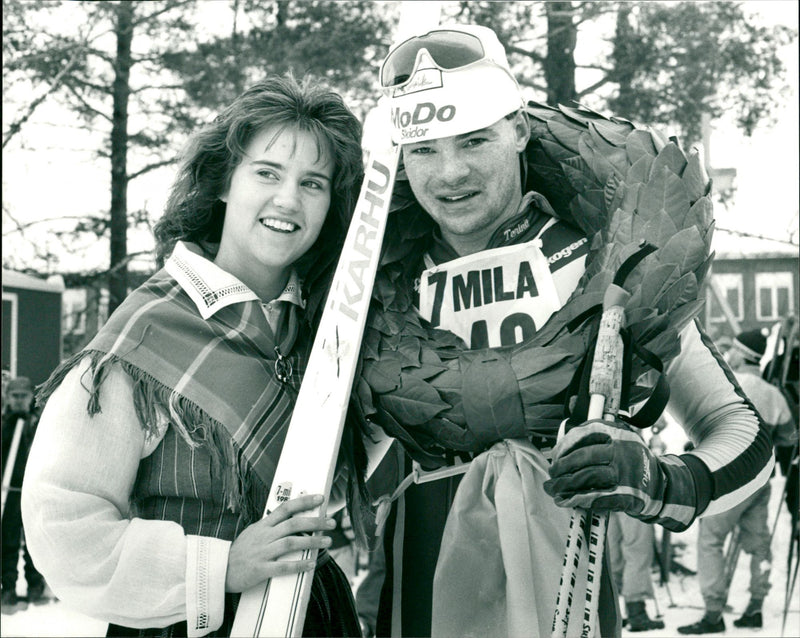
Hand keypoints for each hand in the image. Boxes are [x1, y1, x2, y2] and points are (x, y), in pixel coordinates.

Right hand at [225, 493, 335, 592]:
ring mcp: (262, 552)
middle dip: (315, 522)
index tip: (320, 498)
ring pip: (291, 543)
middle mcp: (264, 536)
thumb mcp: (254, 533)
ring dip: (312, 542)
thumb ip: (271, 526)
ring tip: (327, 541)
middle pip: (293, 524)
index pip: (286, 508)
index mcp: (263, 525)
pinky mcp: (260, 570)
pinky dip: (299, 565)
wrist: (218, 570)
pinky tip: (312, 564)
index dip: (304, 501)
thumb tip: (291, 518)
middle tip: (331, 522)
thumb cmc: (239, 552)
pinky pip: (282, 567)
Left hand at [543, 419, 665, 518]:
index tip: (555, 455)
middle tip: (552, 474)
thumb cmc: (629, 461)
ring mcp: (625, 473)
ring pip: (587, 477)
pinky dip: (577, 500)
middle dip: (562, 467)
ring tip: (552, 489)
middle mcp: (622, 450)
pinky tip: (566, 501)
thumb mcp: (618, 440)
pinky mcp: (627, 495)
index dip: (564, 446)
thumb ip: (593, 441)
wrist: (661, 484)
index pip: (583, 434)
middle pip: (583, 457)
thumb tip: (558, 453)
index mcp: (617, 433)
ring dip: (565, 485)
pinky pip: (596, 498)